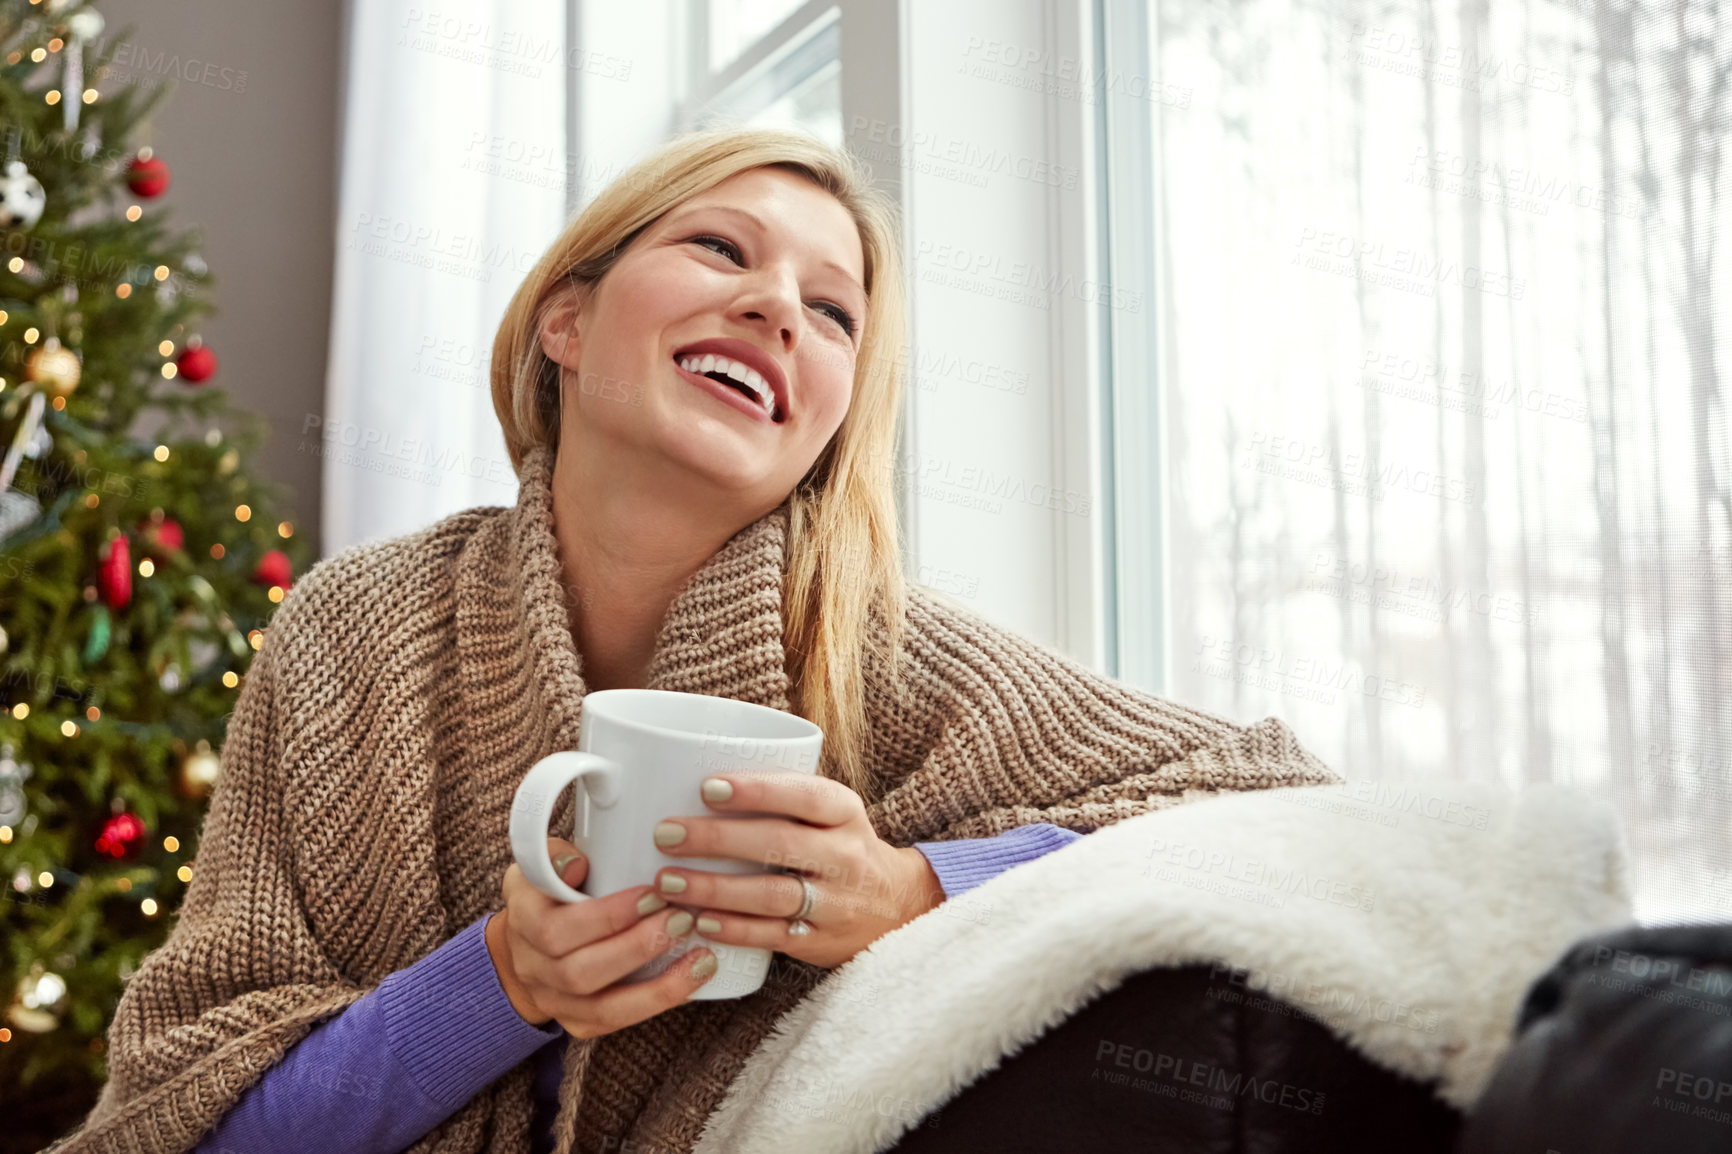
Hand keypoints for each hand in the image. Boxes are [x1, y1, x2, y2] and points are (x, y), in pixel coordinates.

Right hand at [487, 838, 717, 1038]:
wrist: (528, 945)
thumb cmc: (548, 893)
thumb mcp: (543, 863)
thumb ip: (558, 857)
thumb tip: (578, 864)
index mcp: (523, 921)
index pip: (557, 929)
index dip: (607, 916)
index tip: (653, 895)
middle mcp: (533, 967)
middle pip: (581, 972)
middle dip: (638, 947)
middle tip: (682, 921)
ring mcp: (554, 1001)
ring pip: (602, 1008)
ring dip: (657, 986)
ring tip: (700, 959)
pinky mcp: (578, 1023)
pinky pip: (618, 1022)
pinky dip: (657, 1004)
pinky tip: (691, 982)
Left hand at [649, 773, 945, 969]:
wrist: (897, 906)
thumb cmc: (840, 847)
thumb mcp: (830, 814)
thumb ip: (783, 799)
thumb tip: (693, 776)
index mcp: (845, 812)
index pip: (804, 795)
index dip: (756, 791)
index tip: (707, 788)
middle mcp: (845, 855)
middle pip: (779, 843)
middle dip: (717, 839)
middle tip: (666, 834)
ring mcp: (835, 902)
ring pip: (770, 894)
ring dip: (714, 888)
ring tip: (668, 881)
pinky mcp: (820, 941)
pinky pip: (772, 935)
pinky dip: (732, 929)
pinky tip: (698, 920)